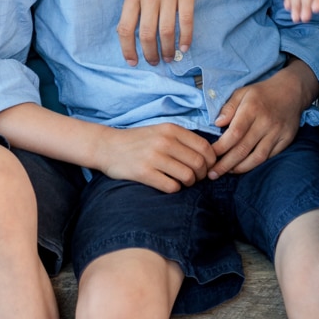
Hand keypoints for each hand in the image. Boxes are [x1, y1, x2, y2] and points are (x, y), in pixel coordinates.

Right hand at [94, 123, 217, 192]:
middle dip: (202, 174)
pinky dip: (175, 189)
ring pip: (187, 176)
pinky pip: (171, 187)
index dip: (210, 160)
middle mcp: (164, 141)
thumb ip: (182, 139)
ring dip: (189, 183)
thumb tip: (207, 155)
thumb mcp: (160, 131)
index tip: (207, 167)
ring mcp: (154, 157)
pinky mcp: (144, 173)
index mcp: (171, 129)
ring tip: (183, 182)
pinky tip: (169, 184)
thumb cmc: (137, 141)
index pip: (204, 147)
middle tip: (196, 178)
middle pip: (198, 163)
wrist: (107, 147)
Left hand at [120, 0, 200, 65]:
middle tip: (154, 63)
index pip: (125, 28)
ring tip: (169, 58)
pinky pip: (185, 20)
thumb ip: (137, 1)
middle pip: (146, 34)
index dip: (127, 49)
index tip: (132, 62)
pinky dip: (186, 37)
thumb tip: (137, 28)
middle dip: (149, 54)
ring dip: (167, 49)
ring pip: (166, 31)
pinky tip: (185, 47)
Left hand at [209, 68, 309, 176]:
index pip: (234, 133)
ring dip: (240, 168)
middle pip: (243, 149)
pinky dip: (255, 164)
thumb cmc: (262, 93)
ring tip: (227, 172)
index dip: (221, 148)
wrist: (291, 91)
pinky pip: (269, 157)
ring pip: (257, 157)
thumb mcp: (242, 92)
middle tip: (212, 174)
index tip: (209, 156)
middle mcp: (265, 122)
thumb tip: (217, 124)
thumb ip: (228, 108)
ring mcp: (277, 133)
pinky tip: (244, 166)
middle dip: (225, 165)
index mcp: (252, 109)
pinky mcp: (286, 140)